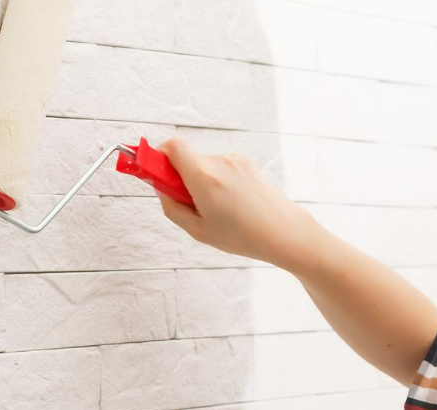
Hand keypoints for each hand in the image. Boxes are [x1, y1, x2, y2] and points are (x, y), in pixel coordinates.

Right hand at [154, 136, 323, 270]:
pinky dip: (216, 182)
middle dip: (179, 178)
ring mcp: (234, 160)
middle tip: (187, 205)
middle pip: (185, 159)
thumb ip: (172, 207)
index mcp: (203, 177)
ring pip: (203, 165)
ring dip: (199, 182)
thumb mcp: (198, 230)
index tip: (152, 172)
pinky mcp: (245, 163)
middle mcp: (218, 162)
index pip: (171, 147)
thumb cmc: (243, 235)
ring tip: (215, 210)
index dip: (157, 156)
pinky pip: (219, 169)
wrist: (283, 232)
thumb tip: (160, 189)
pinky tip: (229, 204)